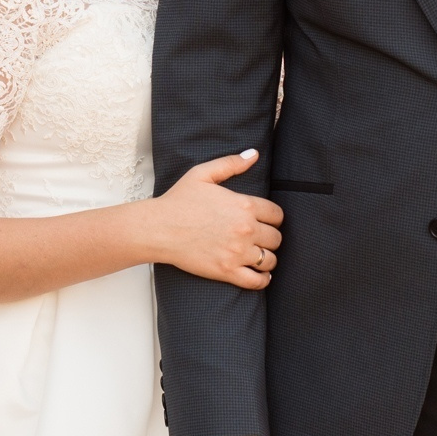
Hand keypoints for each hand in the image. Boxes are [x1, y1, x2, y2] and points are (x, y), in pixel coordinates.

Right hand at [144, 150, 282, 288]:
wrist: (159, 228)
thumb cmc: (178, 200)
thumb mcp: (203, 174)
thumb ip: (231, 164)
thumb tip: (254, 154)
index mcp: (244, 205)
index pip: (277, 215)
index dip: (273, 218)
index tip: (266, 221)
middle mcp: (245, 229)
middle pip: (276, 238)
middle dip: (270, 238)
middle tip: (260, 239)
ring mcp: (237, 252)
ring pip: (270, 259)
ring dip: (267, 258)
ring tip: (260, 256)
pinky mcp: (227, 271)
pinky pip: (256, 281)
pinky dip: (263, 279)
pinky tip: (261, 275)